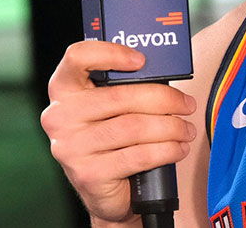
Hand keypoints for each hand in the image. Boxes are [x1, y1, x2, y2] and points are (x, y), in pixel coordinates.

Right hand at [40, 41, 196, 225]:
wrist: (103, 192)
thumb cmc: (111, 140)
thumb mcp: (109, 108)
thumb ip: (125, 86)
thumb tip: (165, 75)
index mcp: (63, 90)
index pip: (77, 57)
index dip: (111, 53)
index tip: (141, 60)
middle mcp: (59, 116)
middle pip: (120, 96)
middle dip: (164, 99)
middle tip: (187, 104)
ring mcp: (71, 147)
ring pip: (134, 127)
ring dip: (170, 127)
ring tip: (186, 129)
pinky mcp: (88, 174)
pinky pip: (138, 156)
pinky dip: (166, 150)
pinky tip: (178, 148)